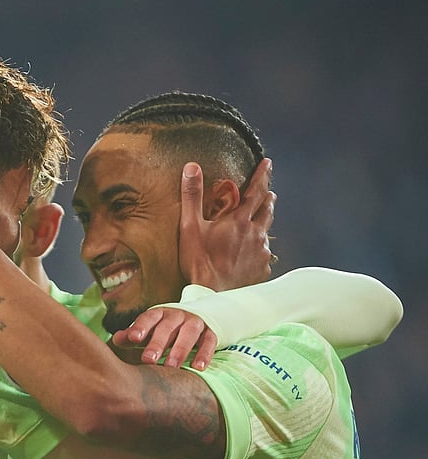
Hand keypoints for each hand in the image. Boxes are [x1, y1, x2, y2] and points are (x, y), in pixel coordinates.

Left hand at [112, 307, 218, 370]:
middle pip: (167, 327)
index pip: (148, 317)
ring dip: (180, 349)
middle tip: (148, 360)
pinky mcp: (210, 333)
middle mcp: (177, 315)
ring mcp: (195, 323)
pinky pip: (209, 342)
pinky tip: (198, 367)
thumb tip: (116, 340)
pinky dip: (204, 354)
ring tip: (171, 366)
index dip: (141, 327)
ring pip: (189, 333)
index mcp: (159, 313)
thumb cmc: (162, 329)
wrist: (196, 318)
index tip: (133, 338)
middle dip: (157, 343)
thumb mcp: (147, 330)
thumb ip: (131, 336)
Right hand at [178, 158, 274, 290]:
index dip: (262, 175)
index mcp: (239, 220)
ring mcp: (261, 253)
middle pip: (267, 210)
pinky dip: (258, 249)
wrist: (213, 294)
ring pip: (266, 233)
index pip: (256, 190)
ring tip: (261, 221)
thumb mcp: (190, 226)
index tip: (268, 163)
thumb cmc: (199, 261)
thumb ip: (192, 195)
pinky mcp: (261, 270)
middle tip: (269, 192)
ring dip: (264, 223)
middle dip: (267, 198)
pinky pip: (263, 255)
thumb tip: (191, 167)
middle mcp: (255, 234)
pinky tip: (252, 254)